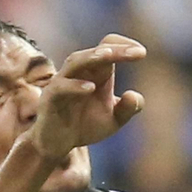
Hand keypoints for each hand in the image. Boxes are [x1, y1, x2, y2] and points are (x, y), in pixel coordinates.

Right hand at [29, 34, 146, 159]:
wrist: (56, 145)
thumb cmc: (84, 126)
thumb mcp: (113, 121)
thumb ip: (127, 109)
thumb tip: (133, 95)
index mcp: (96, 72)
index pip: (108, 46)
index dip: (124, 46)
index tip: (142, 53)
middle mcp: (78, 72)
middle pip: (95, 51)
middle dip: (117, 50)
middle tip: (138, 53)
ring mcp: (62, 83)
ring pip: (76, 61)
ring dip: (92, 57)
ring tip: (109, 56)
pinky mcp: (50, 99)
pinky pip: (60, 87)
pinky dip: (75, 86)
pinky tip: (91, 88)